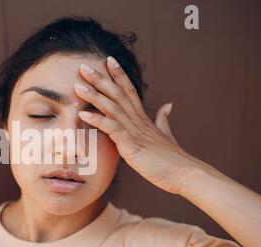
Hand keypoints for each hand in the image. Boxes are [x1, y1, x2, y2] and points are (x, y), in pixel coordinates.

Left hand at [74, 56, 200, 193]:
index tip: (109, 59)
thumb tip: (167, 105)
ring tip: (77, 86)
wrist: (183, 174)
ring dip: (94, 96)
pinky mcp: (131, 145)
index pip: (129, 90)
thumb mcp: (165, 134)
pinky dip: (98, 120)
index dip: (119, 74)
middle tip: (83, 66)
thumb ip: (162, 119)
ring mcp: (135, 131)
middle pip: (117, 93)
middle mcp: (138, 120)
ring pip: (112, 108)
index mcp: (143, 118)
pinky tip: (83, 115)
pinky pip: (112, 129)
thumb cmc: (172, 159)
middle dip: (100, 79)